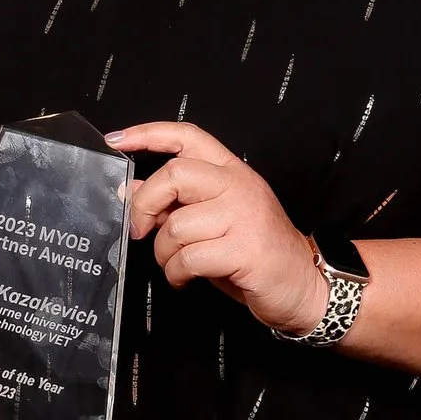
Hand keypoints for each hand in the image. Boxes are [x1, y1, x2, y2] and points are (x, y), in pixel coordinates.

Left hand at [105, 122, 325, 335]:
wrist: (304, 286)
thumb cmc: (254, 252)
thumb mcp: (213, 219)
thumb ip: (176, 201)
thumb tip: (130, 189)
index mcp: (231, 171)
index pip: (187, 136)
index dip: (148, 133)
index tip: (116, 140)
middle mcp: (239, 186)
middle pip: (175, 175)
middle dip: (145, 206)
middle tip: (140, 229)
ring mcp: (245, 216)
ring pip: (178, 225)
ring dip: (163, 252)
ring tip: (173, 263)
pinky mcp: (246, 250)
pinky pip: (190, 258)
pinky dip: (176, 273)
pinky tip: (184, 278)